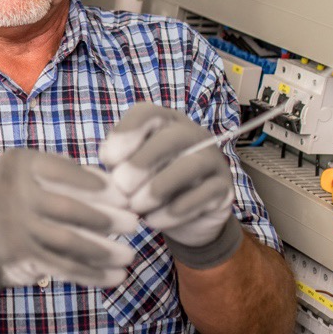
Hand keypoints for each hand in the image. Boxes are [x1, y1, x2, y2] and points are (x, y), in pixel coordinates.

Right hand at [0, 147, 138, 305]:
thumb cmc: (30, 201)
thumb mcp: (41, 177)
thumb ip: (75, 176)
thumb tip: (122, 190)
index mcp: (18, 163)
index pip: (61, 171)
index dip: (96, 184)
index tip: (125, 197)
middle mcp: (9, 193)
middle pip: (66, 208)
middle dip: (105, 218)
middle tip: (133, 225)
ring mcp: (11, 227)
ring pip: (66, 241)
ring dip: (103, 251)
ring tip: (129, 254)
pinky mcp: (18, 257)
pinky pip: (61, 267)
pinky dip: (92, 274)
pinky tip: (115, 276)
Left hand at [99, 103, 241, 268]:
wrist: (185, 220)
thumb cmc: (148, 186)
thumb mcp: (128, 172)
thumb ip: (117, 163)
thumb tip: (108, 158)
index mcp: (164, 123)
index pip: (147, 113)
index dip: (126, 132)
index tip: (107, 160)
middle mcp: (192, 135)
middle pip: (171, 137)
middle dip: (142, 162)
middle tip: (121, 186)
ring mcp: (213, 160)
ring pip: (191, 165)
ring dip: (159, 187)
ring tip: (136, 206)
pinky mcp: (225, 189)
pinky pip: (204, 195)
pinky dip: (176, 210)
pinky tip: (153, 221)